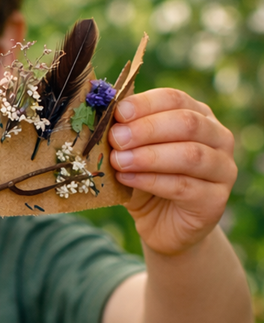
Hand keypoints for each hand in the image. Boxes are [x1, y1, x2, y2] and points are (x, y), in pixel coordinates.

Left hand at [108, 88, 236, 255]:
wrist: (161, 223)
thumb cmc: (145, 178)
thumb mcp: (131, 151)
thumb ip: (123, 134)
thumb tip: (101, 116)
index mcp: (198, 115)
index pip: (175, 99)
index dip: (145, 104)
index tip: (118, 112)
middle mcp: (217, 138)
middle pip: (187, 123)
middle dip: (146, 129)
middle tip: (116, 138)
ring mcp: (222, 169)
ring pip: (190, 155)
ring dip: (148, 156)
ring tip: (119, 160)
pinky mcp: (215, 200)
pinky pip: (184, 186)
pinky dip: (151, 181)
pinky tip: (126, 179)